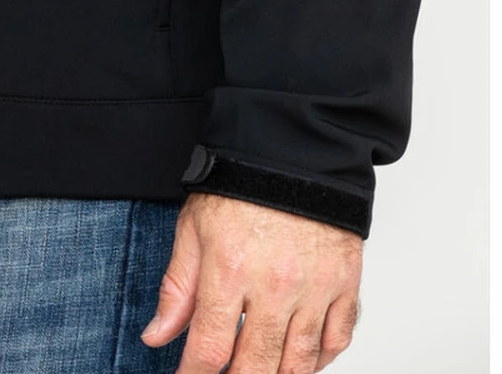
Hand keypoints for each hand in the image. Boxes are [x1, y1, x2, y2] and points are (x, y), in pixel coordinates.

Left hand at [141, 192, 362, 372]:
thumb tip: (157, 336)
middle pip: (256, 365)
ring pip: (299, 364)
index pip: (209, 347)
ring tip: (258, 372)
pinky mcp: (345, 283)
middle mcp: (275, 284)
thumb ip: (177, 288)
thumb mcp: (193, 229)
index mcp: (230, 268)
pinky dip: (318, 361)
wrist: (292, 150)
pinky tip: (299, 362)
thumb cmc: (240, 186)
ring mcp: (315, 288)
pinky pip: (336, 342)